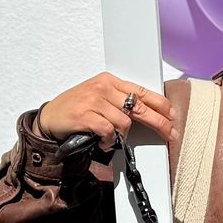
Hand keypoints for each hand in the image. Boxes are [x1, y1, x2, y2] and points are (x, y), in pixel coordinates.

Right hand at [38, 74, 172, 147]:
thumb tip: (148, 112)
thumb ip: (120, 101)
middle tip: (169, 133)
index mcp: (109, 81)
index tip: (172, 115)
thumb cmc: (76, 108)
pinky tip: (103, 142)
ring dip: (121, 135)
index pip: (141, 91)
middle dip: (159, 122)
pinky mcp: (86, 115)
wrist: (49, 118)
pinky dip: (109, 140)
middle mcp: (103, 87)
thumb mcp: (99, 98)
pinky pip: (109, 131)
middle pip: (139, 107)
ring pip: (125, 122)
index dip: (160, 104)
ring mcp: (94, 100)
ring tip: (111, 138)